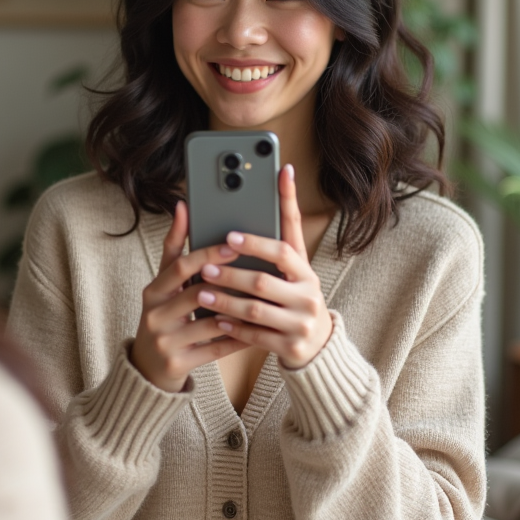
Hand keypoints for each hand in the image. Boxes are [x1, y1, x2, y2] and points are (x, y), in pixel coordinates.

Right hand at [130, 200, 250, 391]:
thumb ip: (173, 249)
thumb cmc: (163, 317)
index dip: (208, 254)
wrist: (147, 368)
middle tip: (257, 272)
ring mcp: (165, 341)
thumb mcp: (162, 285)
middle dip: (228, 282)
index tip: (234, 244)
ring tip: (263, 301)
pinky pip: (215, 349)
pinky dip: (237, 338)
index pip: (180, 266)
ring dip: (238, 312)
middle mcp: (154, 315)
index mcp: (153, 291)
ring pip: (209, 323)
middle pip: (196, 293)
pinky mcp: (178, 363)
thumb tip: (182, 206)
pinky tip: (257, 330)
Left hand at [194, 164, 332, 368]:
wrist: (318, 344)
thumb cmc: (297, 293)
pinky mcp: (290, 347)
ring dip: (225, 301)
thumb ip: (285, 226)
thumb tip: (284, 172)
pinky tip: (216, 321)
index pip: (282, 250)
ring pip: (255, 310)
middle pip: (263, 282)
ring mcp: (300, 324)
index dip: (255, 242)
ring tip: (201, 293)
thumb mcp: (295, 263)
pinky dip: (233, 328)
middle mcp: (308, 296)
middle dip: (230, 274)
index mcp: (306, 272)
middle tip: (203, 267)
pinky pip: (255, 337)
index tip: (229, 235)